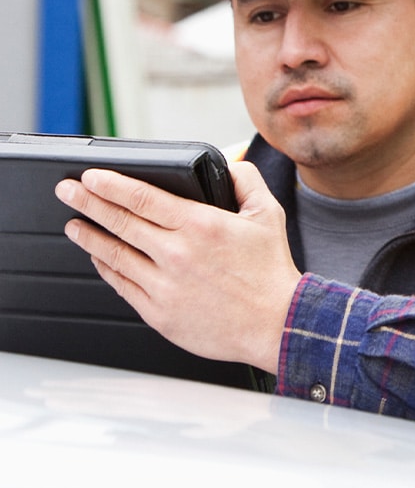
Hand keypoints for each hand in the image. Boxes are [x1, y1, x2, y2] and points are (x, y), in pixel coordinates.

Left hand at [54, 161, 301, 374]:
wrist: (275, 324)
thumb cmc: (270, 272)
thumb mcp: (268, 213)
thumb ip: (246, 180)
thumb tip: (228, 163)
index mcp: (200, 225)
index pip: (143, 198)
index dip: (111, 185)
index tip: (90, 176)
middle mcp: (176, 254)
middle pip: (120, 222)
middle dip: (88, 203)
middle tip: (67, 190)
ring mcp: (164, 286)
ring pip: (115, 255)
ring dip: (90, 237)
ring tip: (74, 224)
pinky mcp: (160, 314)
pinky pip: (124, 286)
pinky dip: (107, 269)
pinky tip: (100, 258)